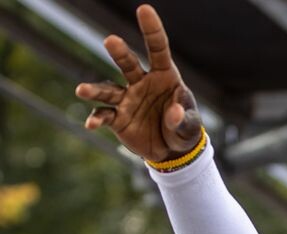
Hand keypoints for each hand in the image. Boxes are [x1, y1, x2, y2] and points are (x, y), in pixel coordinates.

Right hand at [74, 4, 201, 162]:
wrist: (172, 151)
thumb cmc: (183, 131)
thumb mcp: (189, 127)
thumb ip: (183, 119)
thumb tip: (174, 112)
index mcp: (164, 76)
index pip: (158, 49)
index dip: (151, 30)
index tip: (144, 9)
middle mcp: (141, 83)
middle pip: (128, 64)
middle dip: (119, 52)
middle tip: (111, 41)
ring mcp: (127, 99)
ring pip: (108, 90)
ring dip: (95, 90)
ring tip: (82, 91)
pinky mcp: (118, 118)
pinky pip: (104, 116)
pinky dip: (97, 119)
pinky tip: (91, 124)